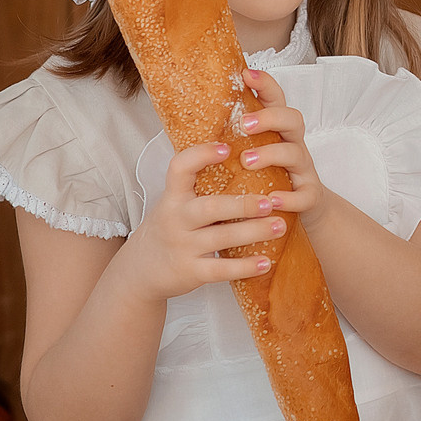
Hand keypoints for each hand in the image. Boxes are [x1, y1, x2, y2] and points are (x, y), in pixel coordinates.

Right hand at [113, 141, 287, 303]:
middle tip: (270, 201)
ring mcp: (183, 247)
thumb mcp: (175, 203)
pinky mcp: (190, 272)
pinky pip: (220, 269)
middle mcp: (176, 220)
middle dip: (242, 205)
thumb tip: (241, 151)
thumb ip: (198, 185)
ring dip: (254, 232)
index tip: (227, 148)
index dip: (201, 155)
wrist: (141, 271)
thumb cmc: (169, 228)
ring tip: (280, 226)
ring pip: (221, 238)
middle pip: (210, 208)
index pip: (179, 168)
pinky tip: (266, 262)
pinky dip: (244, 267)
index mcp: (173, 197)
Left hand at [233, 68, 324, 225]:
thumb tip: (193, 117)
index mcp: (278, 132)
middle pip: (293, 119)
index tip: (246, 73)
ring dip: (272, 154)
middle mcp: (293, 145)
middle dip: (269, 117)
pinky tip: (272, 199)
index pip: (276, 99)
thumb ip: (233, 138)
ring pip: (297, 153)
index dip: (265, 84)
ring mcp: (303, 170)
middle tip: (244, 124)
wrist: (303, 210)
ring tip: (247, 161)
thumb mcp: (253, 153)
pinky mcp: (309, 196)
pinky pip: (306, 195)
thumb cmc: (268, 177)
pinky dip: (289, 197)